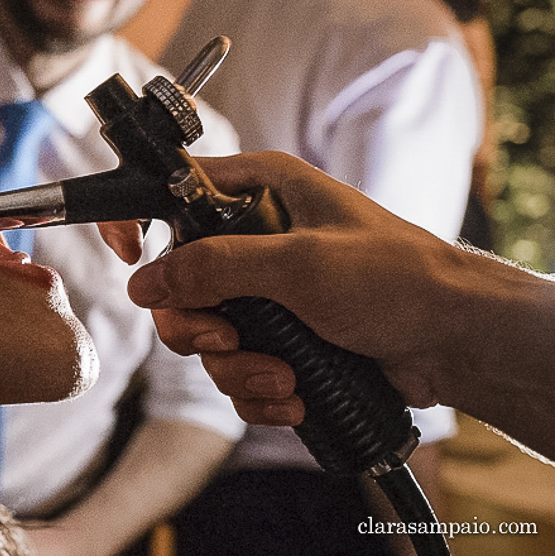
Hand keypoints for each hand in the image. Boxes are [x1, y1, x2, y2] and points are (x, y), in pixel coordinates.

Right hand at [125, 151, 476, 412]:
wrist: (455, 341)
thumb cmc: (398, 278)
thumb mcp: (298, 263)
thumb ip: (215, 266)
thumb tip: (148, 281)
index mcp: (260, 190)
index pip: (173, 192)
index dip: (140, 220)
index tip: (130, 255)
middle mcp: (255, 236)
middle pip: (179, 283)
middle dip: (199, 325)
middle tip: (228, 338)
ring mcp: (266, 290)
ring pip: (206, 334)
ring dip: (238, 367)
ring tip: (284, 377)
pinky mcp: (280, 336)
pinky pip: (236, 367)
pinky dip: (258, 389)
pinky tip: (293, 394)